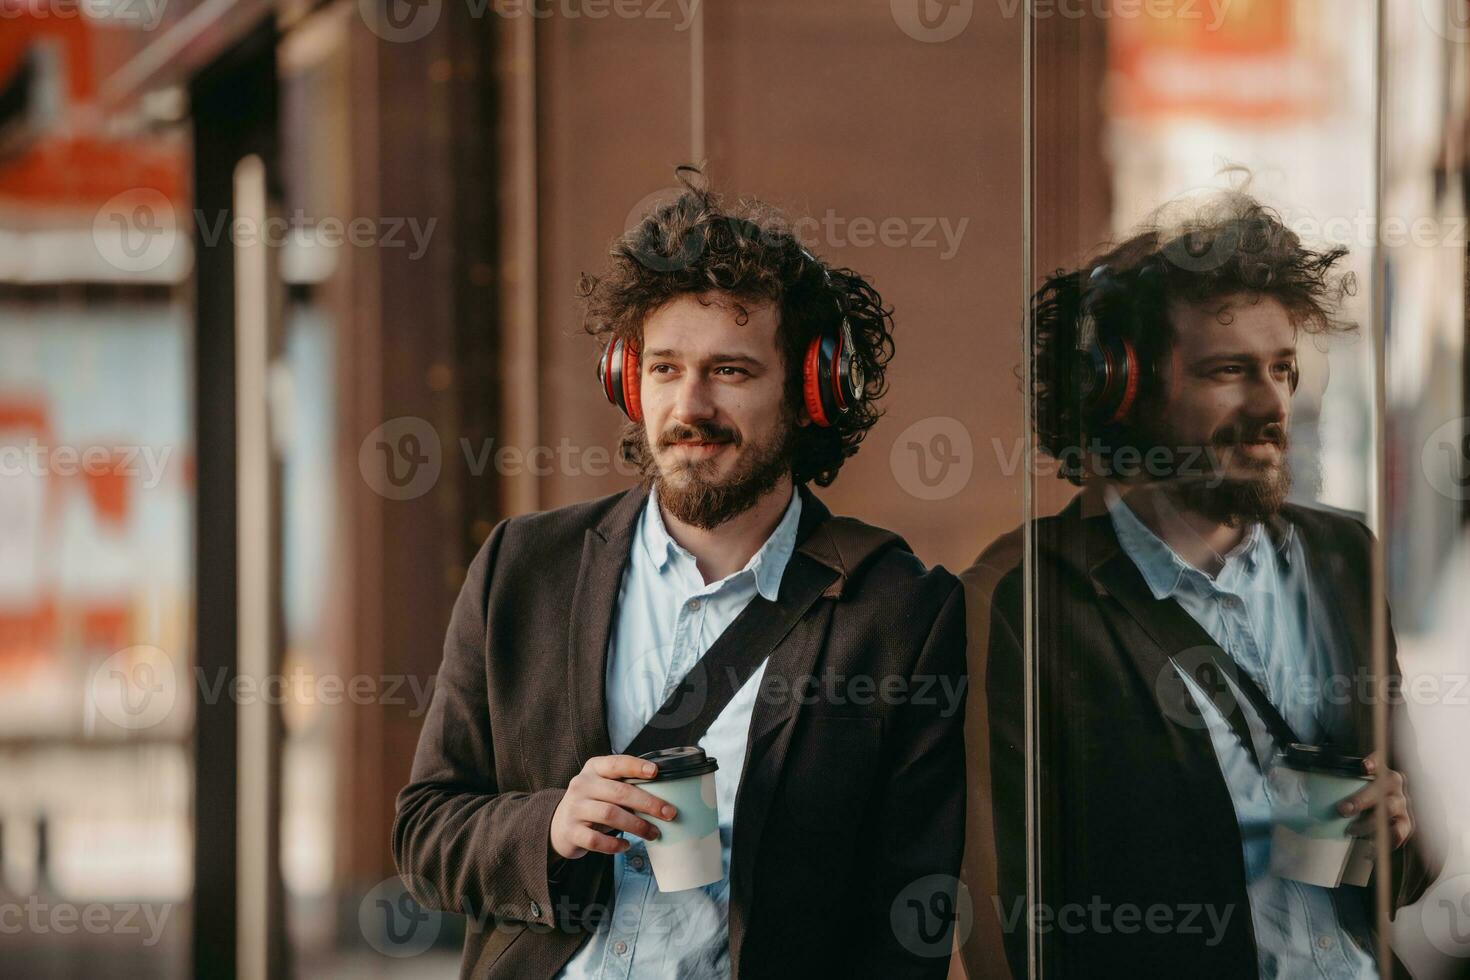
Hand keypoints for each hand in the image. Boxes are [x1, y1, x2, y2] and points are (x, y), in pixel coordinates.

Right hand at [549, 755, 676, 859]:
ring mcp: (575, 808)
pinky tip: (626, 845)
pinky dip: (614, 844)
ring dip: (637, 825)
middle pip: (619, 792)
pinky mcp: (571, 832)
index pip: (616, 763)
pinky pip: (596, 840)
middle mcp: (582, 785)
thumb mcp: (604, 786)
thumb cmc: (593, 803)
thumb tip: (664, 796)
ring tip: (653, 833)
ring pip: (610, 815)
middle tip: (669, 813)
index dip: (636, 766)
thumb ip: (625, 785)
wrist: (560, 825)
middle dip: (648, 803)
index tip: (655, 772)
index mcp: (594, 768)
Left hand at [1338, 753, 1412, 848]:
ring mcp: (1403, 804)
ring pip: (1389, 812)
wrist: (1384, 810)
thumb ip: (1343, 782)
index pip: (1379, 762)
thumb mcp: (1354, 785)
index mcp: (1382, 771)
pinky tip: (1368, 849)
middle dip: (1361, 801)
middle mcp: (1395, 786)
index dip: (1374, 762)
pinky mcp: (1407, 823)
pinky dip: (1383, 842)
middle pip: (1381, 791)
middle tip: (1342, 810)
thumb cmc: (1363, 794)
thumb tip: (1311, 784)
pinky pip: (1398, 834)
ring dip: (1369, 823)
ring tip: (1351, 831)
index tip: (1364, 767)